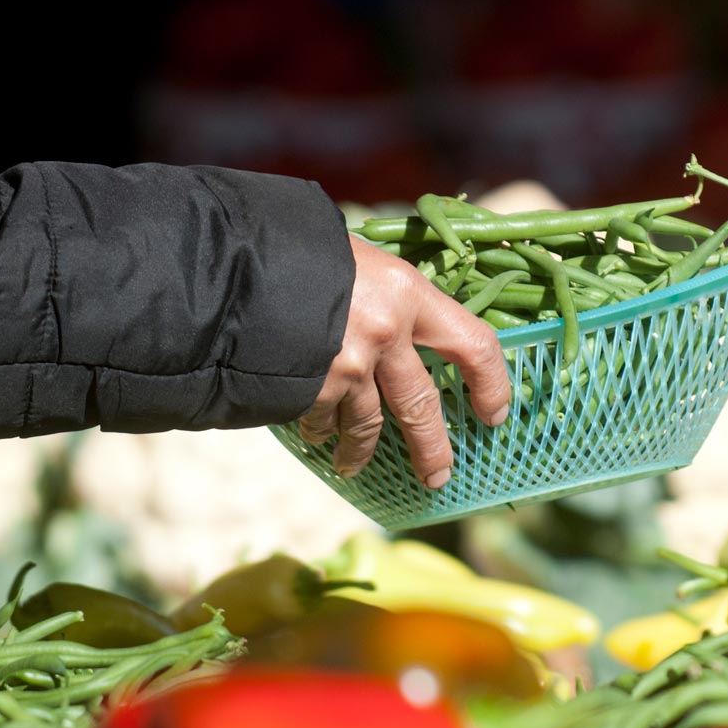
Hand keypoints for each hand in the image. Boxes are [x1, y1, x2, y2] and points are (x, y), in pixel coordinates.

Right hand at [299, 235, 510, 487]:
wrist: (232, 259)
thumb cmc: (301, 250)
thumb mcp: (361, 263)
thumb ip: (389, 301)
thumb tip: (409, 336)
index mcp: (408, 292)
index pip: (473, 345)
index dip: (492, 385)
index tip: (495, 414)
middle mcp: (385, 332)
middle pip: (421, 407)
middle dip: (431, 450)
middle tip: (438, 477)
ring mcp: (346, 365)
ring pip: (365, 425)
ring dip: (359, 451)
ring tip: (354, 464)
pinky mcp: (309, 387)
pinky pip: (321, 420)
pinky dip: (318, 430)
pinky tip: (314, 434)